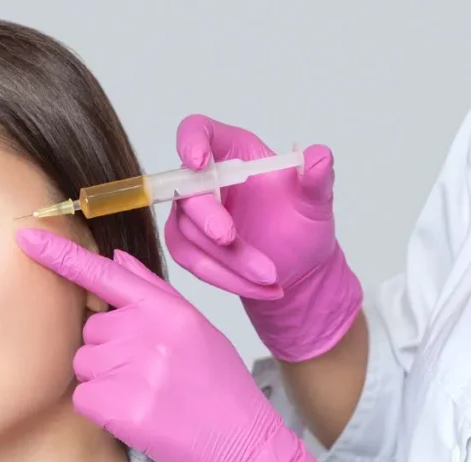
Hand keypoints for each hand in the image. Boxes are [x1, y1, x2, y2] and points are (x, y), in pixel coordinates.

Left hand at [16, 228, 377, 461]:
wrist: (245, 447)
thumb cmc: (219, 387)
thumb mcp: (195, 329)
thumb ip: (153, 292)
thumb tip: (117, 259)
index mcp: (166, 310)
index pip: (103, 274)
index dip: (60, 256)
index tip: (25, 238)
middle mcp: (148, 333)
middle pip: (89, 329)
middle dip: (108, 351)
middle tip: (149, 374)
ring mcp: (134, 370)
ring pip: (83, 364)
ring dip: (104, 381)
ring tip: (148, 395)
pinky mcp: (121, 407)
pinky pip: (82, 397)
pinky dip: (101, 409)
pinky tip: (138, 416)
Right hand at [165, 114, 362, 361]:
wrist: (297, 269)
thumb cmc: (302, 227)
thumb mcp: (315, 204)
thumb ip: (316, 180)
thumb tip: (320, 156)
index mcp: (235, 152)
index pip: (198, 130)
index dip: (190, 141)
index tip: (199, 163)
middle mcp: (207, 179)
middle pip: (186, 190)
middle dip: (208, 219)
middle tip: (232, 239)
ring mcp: (191, 212)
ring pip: (187, 232)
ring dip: (225, 259)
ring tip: (267, 276)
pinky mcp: (186, 242)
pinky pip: (188, 258)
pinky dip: (220, 276)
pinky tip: (255, 286)